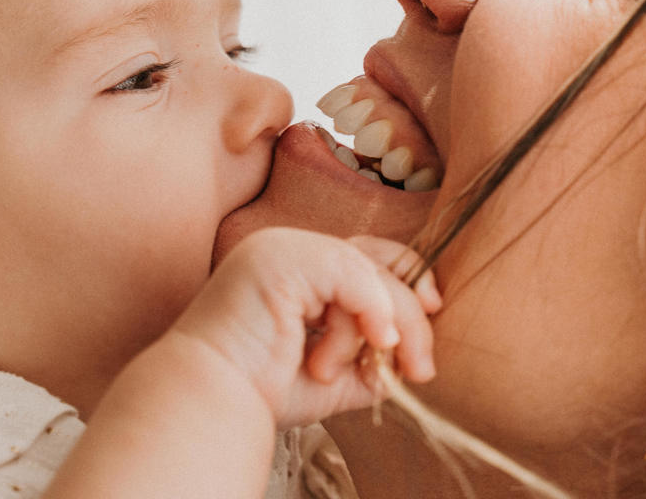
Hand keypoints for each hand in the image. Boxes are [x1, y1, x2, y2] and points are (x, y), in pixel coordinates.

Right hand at [169, 227, 439, 427]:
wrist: (213, 398)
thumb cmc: (259, 389)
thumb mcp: (334, 372)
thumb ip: (370, 356)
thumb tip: (413, 357)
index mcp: (297, 270)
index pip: (368, 257)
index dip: (408, 281)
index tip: (432, 319)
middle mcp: (290, 248)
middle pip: (378, 259)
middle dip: (411, 313)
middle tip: (419, 367)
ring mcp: (285, 246)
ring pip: (370, 271)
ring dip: (379, 328)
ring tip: (337, 371)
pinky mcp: (283, 256)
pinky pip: (354, 274)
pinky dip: (372, 311)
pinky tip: (372, 342)